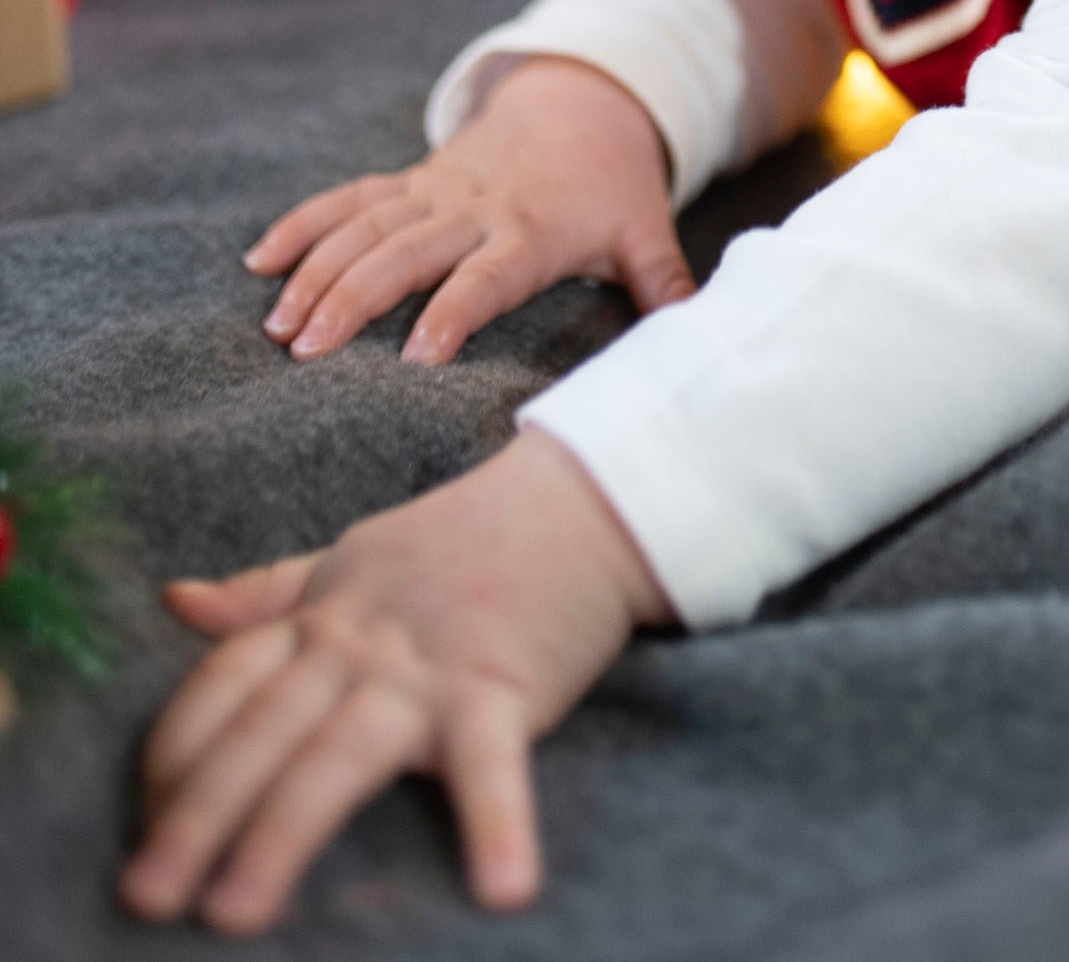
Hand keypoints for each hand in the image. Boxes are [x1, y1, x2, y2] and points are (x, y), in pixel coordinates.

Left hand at [122, 428, 672, 932]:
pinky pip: (492, 761)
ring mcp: (428, 666)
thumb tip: (172, 601)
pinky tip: (501, 890)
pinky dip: (496, 821)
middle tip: (144, 899)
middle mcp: (359, 641)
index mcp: (322, 614)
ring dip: (283, 831)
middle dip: (197, 814)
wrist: (583, 499)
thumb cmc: (466, 541)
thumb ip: (269, 592)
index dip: (174, 754)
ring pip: (338, 753)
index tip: (140, 822)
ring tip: (237, 914)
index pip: (222, 682)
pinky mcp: (503, 685)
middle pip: (262, 730)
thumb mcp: (356, 559)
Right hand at [247, 57, 691, 366]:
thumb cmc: (613, 185)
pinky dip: (304, 224)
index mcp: (532, 231)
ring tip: (277, 323)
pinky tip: (260, 260)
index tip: (415, 354)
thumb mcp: (646, 232)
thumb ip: (663, 286)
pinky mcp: (410, 180)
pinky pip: (349, 198)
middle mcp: (475, 209)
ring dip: (317, 270)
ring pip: (366, 226)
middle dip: (355, 296)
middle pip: (407, 251)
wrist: (582, 100)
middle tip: (306, 349)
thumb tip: (697, 334)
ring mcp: (435, 190)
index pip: (488, 275)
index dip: (454, 311)